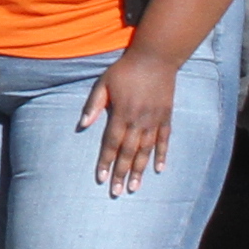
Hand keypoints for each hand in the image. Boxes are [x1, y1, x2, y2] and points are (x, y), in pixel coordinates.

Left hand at [77, 48, 183, 191]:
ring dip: (139, 170)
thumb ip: (94, 105)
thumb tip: (82, 124)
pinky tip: (158, 169)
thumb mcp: (104, 83)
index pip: (111, 143)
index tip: (100, 178)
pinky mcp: (166, 116)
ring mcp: (154, 120)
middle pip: (128, 152)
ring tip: (134, 188)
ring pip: (146, 150)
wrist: (156, 57)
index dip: (105, 161)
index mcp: (121, 113)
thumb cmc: (125, 70)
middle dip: (121, 173)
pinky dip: (162, 155)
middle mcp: (138, 120)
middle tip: (116, 192)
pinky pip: (164, 139)